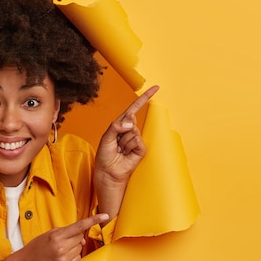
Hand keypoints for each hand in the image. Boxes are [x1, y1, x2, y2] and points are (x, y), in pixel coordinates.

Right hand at [0, 213, 108, 260]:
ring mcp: (64, 260)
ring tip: (60, 251)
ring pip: (80, 249)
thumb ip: (67, 232)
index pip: (80, 226)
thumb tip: (84, 238)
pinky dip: (73, 258)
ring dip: (74, 248)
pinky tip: (62, 258)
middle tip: (64, 241)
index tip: (105, 216)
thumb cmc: (38, 247)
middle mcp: (61, 248)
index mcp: (57, 236)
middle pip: (81, 238)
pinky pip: (78, 260)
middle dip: (75, 238)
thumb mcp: (49, 234)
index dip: (94, 220)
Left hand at [94, 85, 158, 217]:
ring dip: (123, 141)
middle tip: (116, 142)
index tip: (155, 88)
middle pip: (131, 119)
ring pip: (133, 131)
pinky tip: (125, 153)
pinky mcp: (141, 149)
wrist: (108, 172)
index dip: (144, 98)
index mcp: (122, 125)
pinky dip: (129, 146)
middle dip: (121, 129)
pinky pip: (137, 141)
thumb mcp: (106, 137)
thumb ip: (116, 126)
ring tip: (120, 150)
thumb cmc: (105, 155)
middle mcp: (130, 130)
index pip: (134, 109)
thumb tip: (131, 121)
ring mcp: (136, 139)